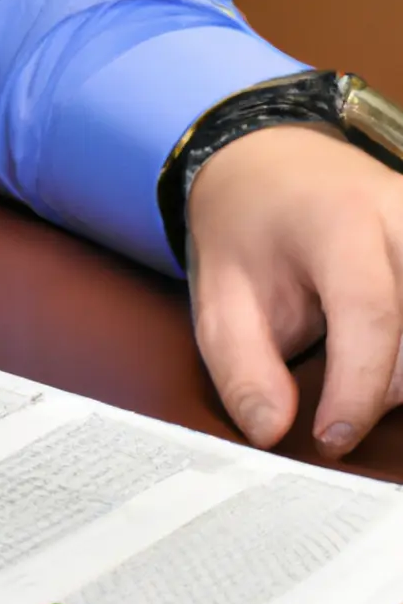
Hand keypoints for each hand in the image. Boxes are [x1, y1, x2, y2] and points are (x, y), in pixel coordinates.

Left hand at [187, 124, 402, 457]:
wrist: (266, 165)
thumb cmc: (240, 235)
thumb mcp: (218, 303)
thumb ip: (244, 369)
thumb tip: (272, 434)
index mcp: (339, 223)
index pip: (371, 314)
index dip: (359, 388)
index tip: (330, 438)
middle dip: (384, 389)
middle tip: (334, 413)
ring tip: (359, 382)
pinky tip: (386, 363)